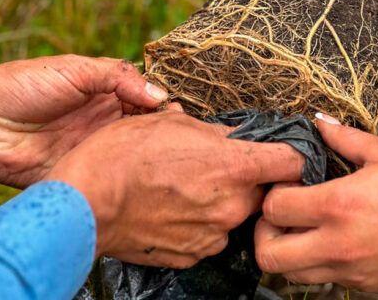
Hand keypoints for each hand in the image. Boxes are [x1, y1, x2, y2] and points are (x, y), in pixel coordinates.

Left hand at [0, 55, 167, 187]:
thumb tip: (160, 95)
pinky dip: (128, 177)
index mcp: (106, 95)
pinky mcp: (84, 173)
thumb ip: (119, 77)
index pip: (146, 99)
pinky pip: (112, 177)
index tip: (177, 110)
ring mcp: (95, 150)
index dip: (163, 104)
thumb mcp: (75, 70)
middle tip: (176, 133)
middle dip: (162, 130)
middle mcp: (105, 123)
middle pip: (145, 128)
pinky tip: (144, 175)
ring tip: (165, 153)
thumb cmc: (23, 86)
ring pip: (134, 154)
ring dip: (149, 154)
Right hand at [46, 105, 304, 268]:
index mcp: (236, 168)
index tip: (280, 153)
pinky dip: (200, 223)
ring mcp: (214, 235)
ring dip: (222, 202)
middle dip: (248, 179)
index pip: (293, 162)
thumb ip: (214, 132)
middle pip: (263, 191)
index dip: (290, 154)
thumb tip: (231, 136)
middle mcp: (233, 206)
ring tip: (187, 188)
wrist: (83, 203)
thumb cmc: (122, 156)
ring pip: (235, 214)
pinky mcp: (193, 254)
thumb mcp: (172, 123)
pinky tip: (174, 209)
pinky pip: (210, 235)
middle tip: (217, 167)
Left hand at [254, 115, 377, 292]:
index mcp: (338, 205)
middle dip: (265, 233)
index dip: (273, 194)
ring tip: (305, 230)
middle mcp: (338, 243)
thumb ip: (345, 137)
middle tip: (280, 216)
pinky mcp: (366, 284)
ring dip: (290, 253)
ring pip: (294, 275)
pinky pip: (326, 281)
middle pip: (270, 255)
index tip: (287, 185)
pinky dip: (320, 264)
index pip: (275, 208)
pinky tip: (336, 242)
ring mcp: (351, 269)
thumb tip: (320, 122)